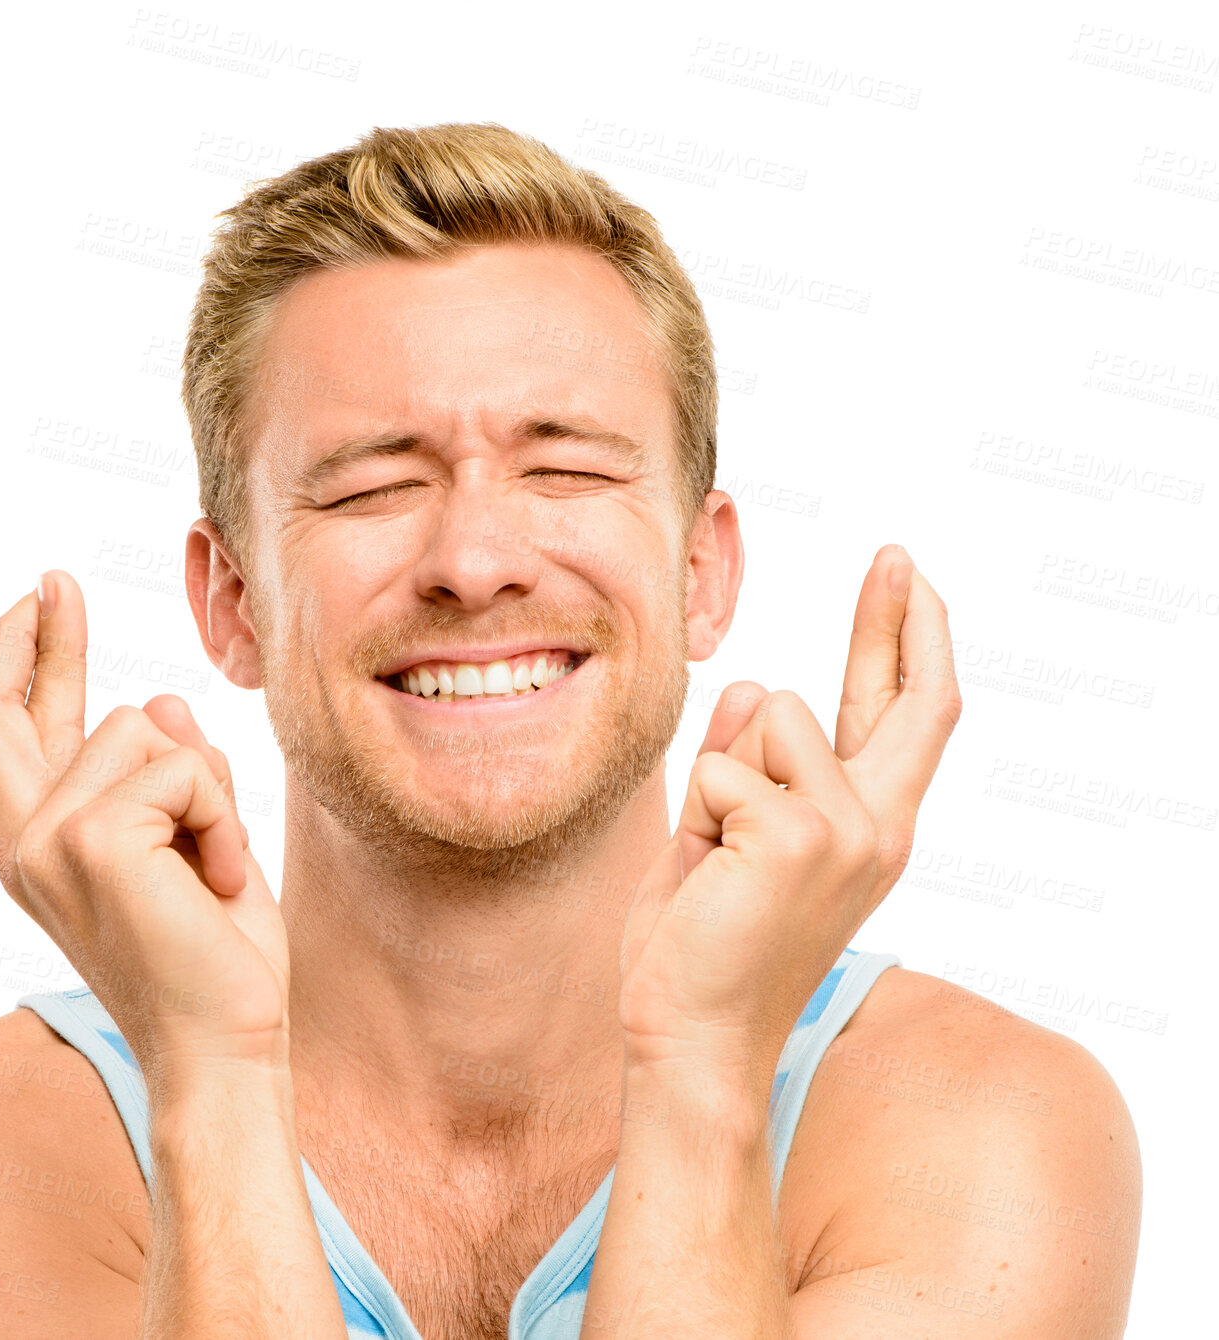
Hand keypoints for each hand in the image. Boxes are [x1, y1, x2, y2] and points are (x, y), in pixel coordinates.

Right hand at [0, 569, 288, 1091]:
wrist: (226, 1046)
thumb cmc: (216, 958)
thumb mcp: (195, 847)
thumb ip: (169, 780)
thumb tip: (164, 704)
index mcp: (42, 847)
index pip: (8, 733)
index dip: (21, 660)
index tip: (40, 599)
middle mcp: (28, 842)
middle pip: (24, 706)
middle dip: (47, 635)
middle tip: (56, 578)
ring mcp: (50, 840)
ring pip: (146, 727)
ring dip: (209, 787)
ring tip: (214, 866)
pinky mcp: (94, 839)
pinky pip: (183, 765)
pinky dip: (223, 813)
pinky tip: (221, 877)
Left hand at [617, 545, 960, 1089]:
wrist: (689, 1036)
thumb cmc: (702, 945)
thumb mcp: (724, 838)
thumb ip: (745, 766)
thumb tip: (747, 686)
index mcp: (868, 830)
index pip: (905, 719)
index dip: (906, 645)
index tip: (907, 582)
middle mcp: (878, 827)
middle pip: (903, 695)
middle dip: (894, 615)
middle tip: (895, 552)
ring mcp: (847, 830)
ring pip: (765, 712)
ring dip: (719, 772)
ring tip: (713, 855)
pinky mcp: (798, 833)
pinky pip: (719, 764)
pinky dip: (694, 810)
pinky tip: (704, 873)